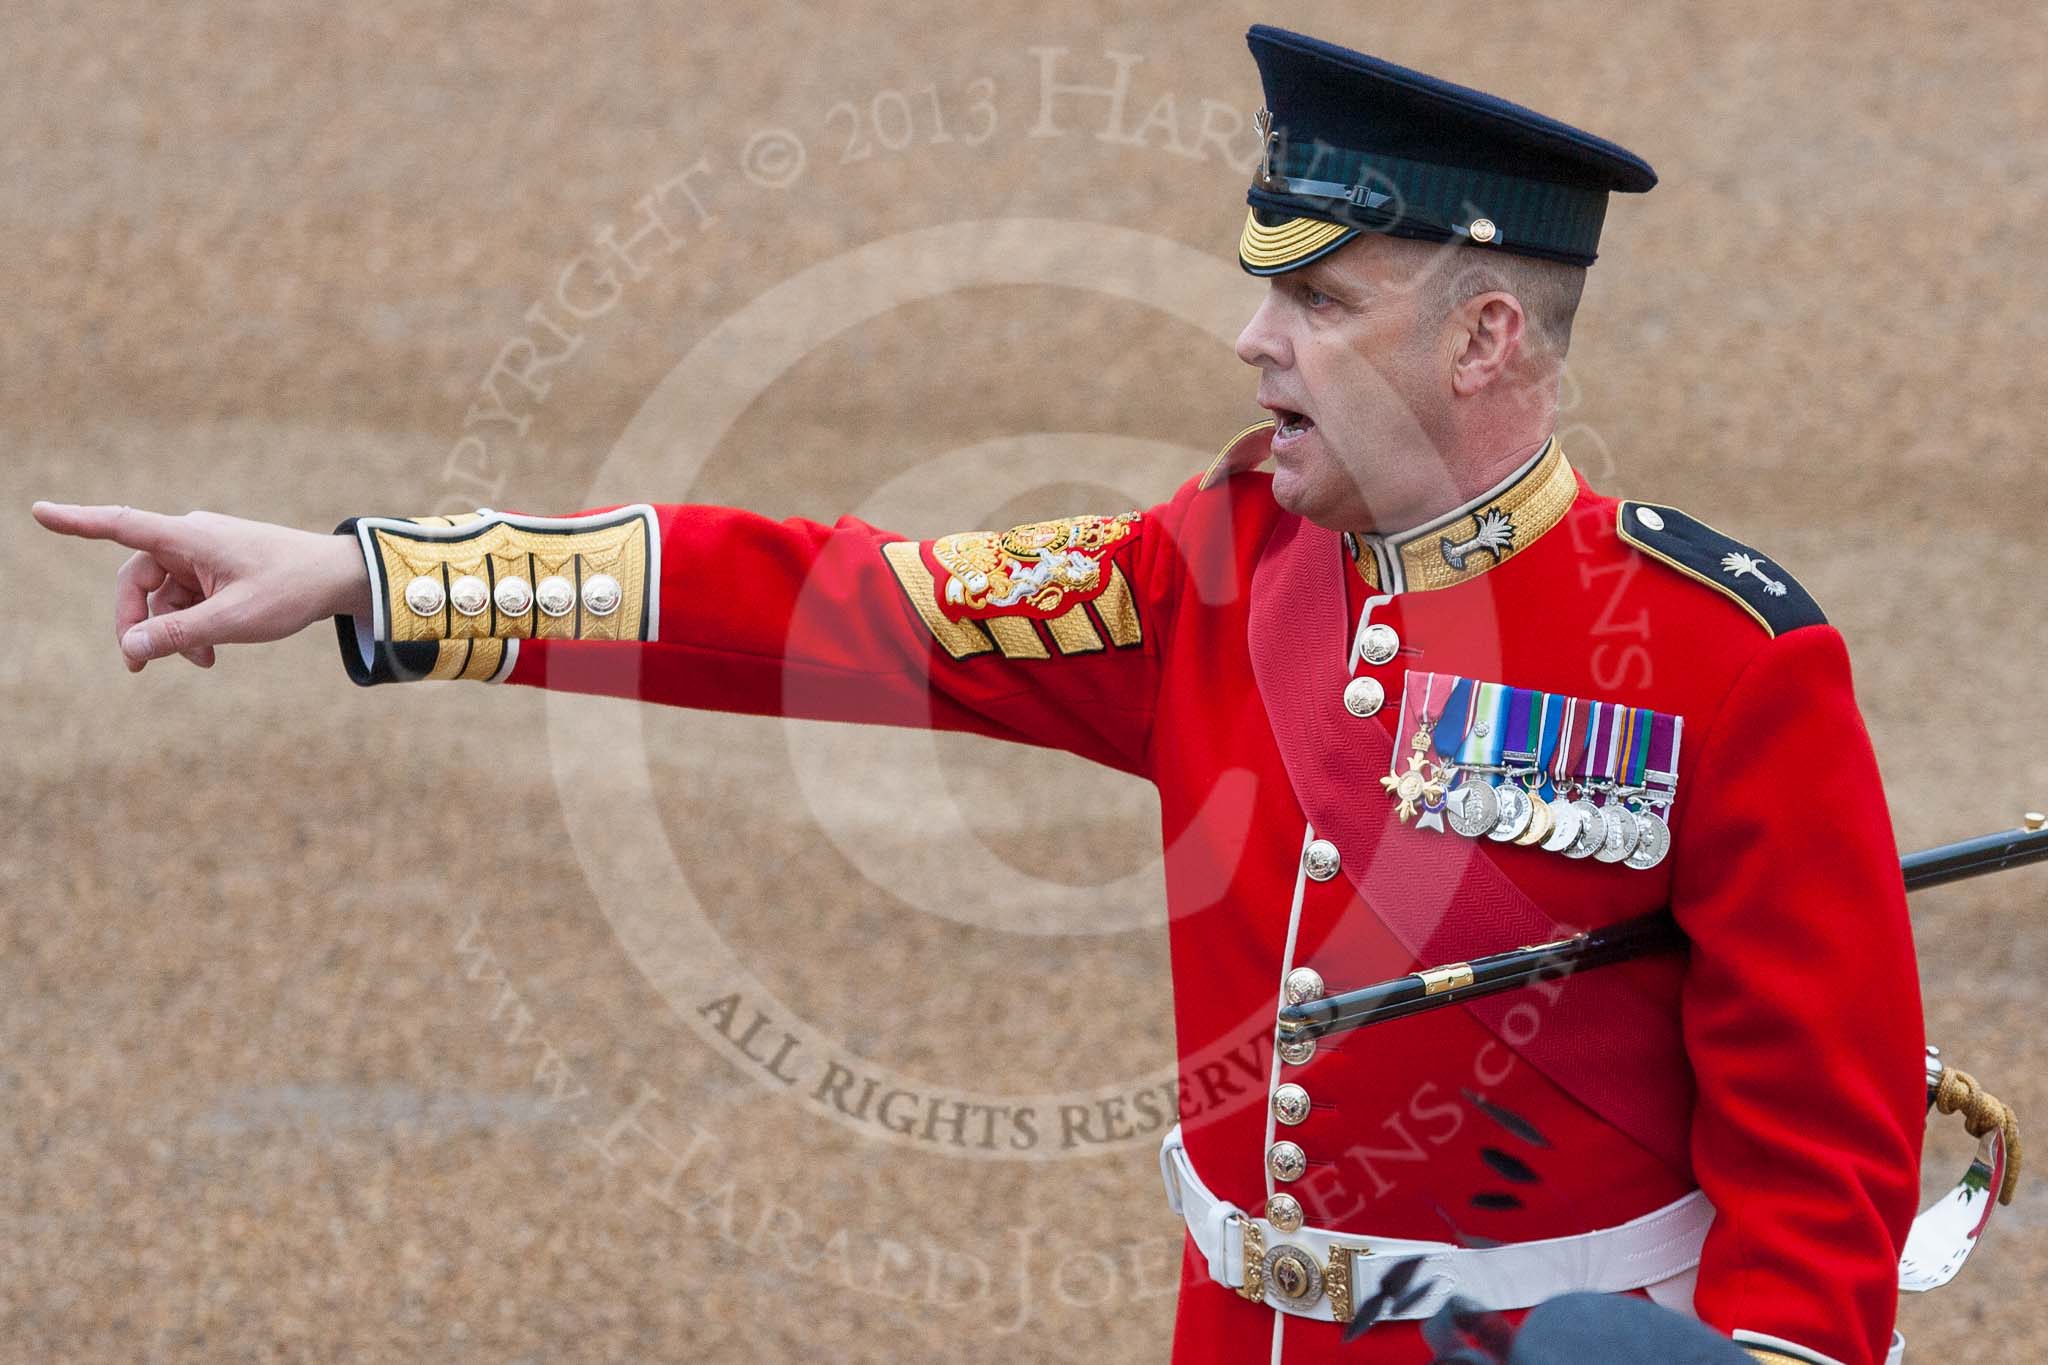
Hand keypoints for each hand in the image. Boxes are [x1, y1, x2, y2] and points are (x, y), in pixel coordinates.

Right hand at [31, 502, 372, 671]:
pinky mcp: (218, 569)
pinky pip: (187, 598)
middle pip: (138, 580)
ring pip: (164, 595)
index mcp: (190, 537)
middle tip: (138, 665)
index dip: (78, 522)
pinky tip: (210, 654)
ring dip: (172, 630)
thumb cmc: (292, 590)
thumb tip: (133, 647)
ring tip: (201, 662)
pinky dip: (192, 625)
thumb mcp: (235, 619)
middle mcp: (191, 538)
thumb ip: (182, 633)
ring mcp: (205, 554)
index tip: (39, 512)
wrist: (340, 579)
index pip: (121, 526)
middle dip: (137, 622)